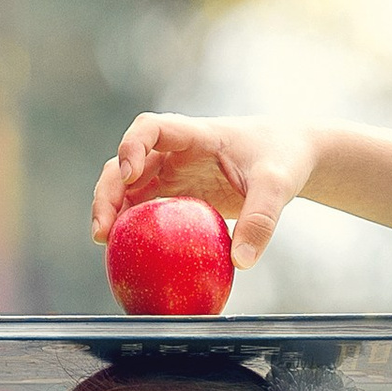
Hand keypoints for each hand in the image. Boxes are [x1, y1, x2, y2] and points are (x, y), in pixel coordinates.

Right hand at [90, 112, 320, 265]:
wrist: (289, 156)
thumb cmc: (283, 160)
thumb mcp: (278, 187)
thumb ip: (262, 220)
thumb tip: (241, 262)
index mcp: (196, 135)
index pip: (152, 128)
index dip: (132, 145)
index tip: (129, 172)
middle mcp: (175, 152)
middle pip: (125, 163)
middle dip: (108, 192)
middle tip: (102, 229)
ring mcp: (172, 174)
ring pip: (128, 188)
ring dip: (112, 212)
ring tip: (104, 243)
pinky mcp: (176, 196)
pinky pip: (145, 211)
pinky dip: (132, 229)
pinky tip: (127, 255)